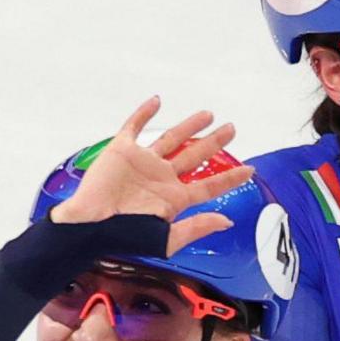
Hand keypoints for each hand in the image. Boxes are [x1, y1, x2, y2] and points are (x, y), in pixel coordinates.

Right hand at [53, 97, 248, 244]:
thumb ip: (196, 228)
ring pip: (171, 139)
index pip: (209, 185)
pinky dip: (144, 114)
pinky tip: (156, 102)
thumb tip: (227, 222)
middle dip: (214, 142)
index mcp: (174, 198)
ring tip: (208, 115)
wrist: (90, 224)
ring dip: (189, 126)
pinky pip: (135, 127)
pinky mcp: (122, 151)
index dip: (230, 178)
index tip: (249, 170)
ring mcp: (143, 162)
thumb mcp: (166, 238)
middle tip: (231, 129)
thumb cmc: (124, 236)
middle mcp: (161, 177)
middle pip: (195, 156)